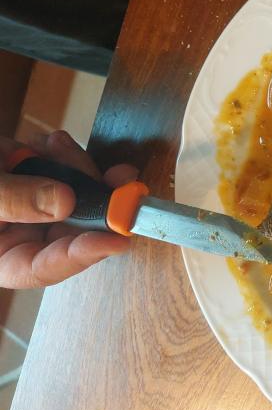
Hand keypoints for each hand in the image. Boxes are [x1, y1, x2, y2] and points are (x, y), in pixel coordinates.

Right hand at [0, 131, 137, 288]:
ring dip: (80, 170)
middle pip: (72, 230)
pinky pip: (63, 172)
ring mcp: (26, 206)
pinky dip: (64, 155)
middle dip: (100, 204)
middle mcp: (15, 237)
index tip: (118, 238)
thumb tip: (62, 202)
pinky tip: (52, 142)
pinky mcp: (32, 178)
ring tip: (60, 147)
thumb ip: (8, 199)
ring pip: (76, 199)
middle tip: (122, 182)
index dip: (83, 255)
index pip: (44, 267)